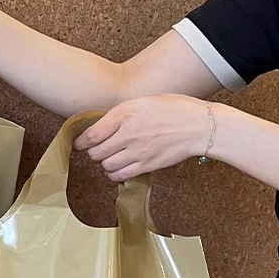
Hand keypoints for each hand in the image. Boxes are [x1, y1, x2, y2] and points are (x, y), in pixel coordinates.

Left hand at [72, 95, 210, 180]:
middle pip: (95, 152)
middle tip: (98, 149)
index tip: (80, 143)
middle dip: (94, 152)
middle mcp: (128, 133)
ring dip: (105, 163)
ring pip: (106, 166)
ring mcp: (137, 151)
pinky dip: (116, 174)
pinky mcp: (147, 165)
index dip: (80, 141)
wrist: (199, 125)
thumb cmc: (174, 109)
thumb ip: (120, 113)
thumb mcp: (142, 101)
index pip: (91, 134)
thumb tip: (101, 126)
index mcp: (125, 113)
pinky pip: (120, 176)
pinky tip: (121, 167)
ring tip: (111, 157)